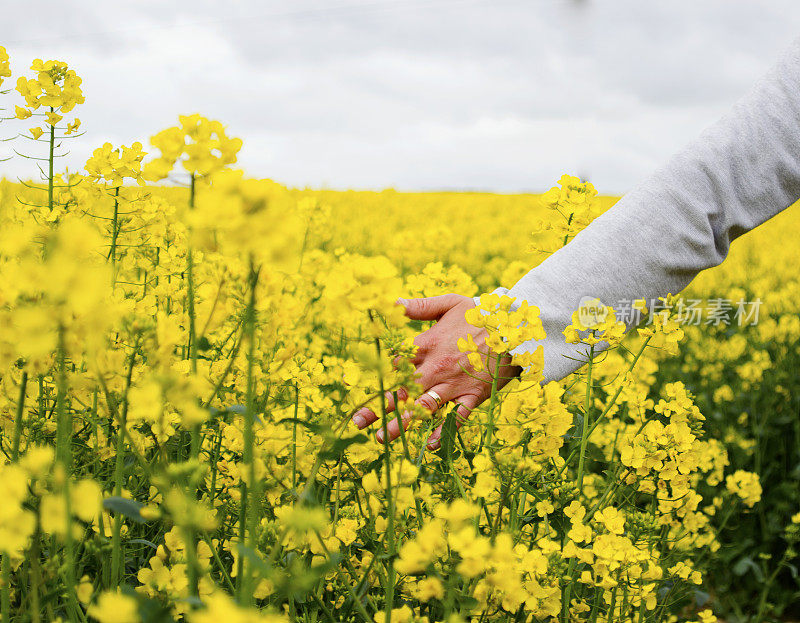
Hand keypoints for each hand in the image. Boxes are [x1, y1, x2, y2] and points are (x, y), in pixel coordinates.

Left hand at [351, 293, 520, 449]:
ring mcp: (454, 383)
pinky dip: (443, 432)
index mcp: (426, 344)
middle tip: (357, 423)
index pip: (394, 364)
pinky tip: (429, 445)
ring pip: (423, 407)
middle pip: (401, 390)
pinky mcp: (473, 395)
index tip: (364, 388)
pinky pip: (456, 418)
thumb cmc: (481, 314)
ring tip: (382, 437)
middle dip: (378, 407)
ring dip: (402, 423)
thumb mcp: (449, 303)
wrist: (516, 328)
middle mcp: (435, 367)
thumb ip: (419, 307)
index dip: (378, 377)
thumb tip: (393, 303)